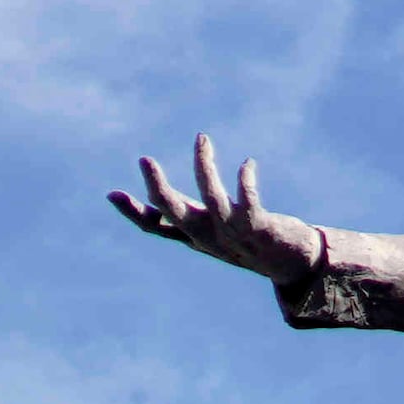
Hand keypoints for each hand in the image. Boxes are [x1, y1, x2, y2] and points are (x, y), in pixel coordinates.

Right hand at [107, 135, 321, 281]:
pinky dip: (245, 183)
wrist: (291, 264)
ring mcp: (233, 234)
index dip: (133, 211)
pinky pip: (249, 204)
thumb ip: (184, 215)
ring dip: (204, 167)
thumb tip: (157, 199)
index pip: (156, 226)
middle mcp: (208, 236)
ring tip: (201, 139)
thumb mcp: (209, 230)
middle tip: (145, 159)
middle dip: (158, 187)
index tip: (111, 193)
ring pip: (213, 199)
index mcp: (193, 235)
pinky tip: (247, 163)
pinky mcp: (259, 229)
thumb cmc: (245, 242)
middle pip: (175, 214)